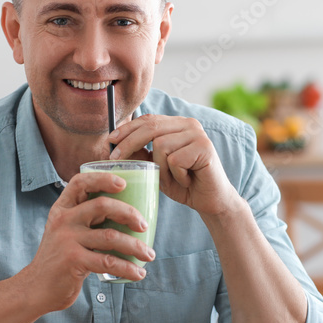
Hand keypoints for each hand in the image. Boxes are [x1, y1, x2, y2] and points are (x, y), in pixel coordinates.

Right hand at [20, 172, 156, 310]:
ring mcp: (67, 240)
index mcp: (62, 209)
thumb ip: (86, 221)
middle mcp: (63, 220)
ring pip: (110, 237)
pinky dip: (128, 268)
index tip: (123, 184)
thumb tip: (127, 217)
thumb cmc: (60, 259)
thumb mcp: (66, 232)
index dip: (103, 178)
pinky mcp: (73, 260)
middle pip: (102, 206)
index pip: (80, 183)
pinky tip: (138, 273)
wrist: (36, 288)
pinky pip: (108, 262)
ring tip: (149, 255)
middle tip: (144, 226)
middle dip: (129, 213)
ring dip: (135, 247)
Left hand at [107, 114, 241, 216]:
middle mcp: (189, 124)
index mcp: (178, 124)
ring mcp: (198, 134)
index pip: (148, 119)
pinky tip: (187, 181)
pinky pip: (175, 160)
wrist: (211, 202)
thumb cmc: (184, 185)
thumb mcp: (157, 168)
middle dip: (129, 143)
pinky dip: (176, 176)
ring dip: (161, 168)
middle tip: (115, 158)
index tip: (111, 140)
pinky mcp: (205, 148)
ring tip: (174, 179)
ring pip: (161, 145)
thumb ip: (142, 154)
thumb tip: (115, 143)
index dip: (128, 128)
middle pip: (151, 127)